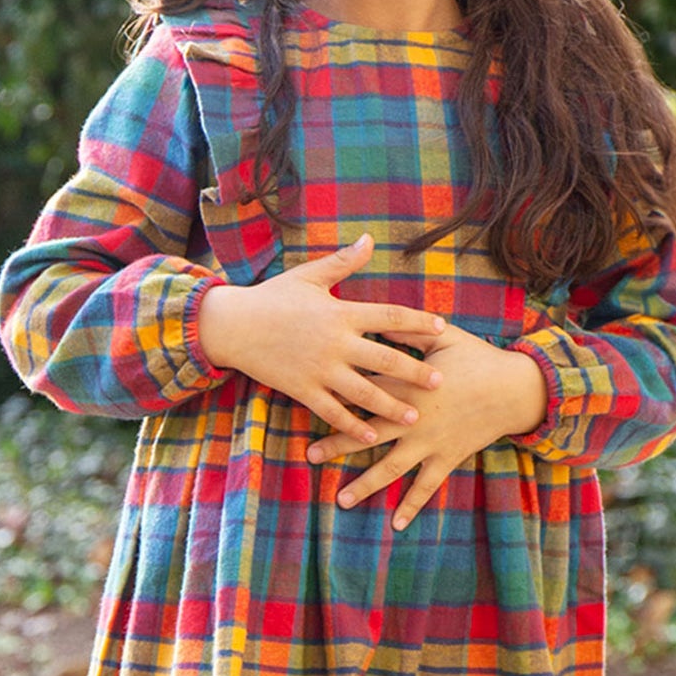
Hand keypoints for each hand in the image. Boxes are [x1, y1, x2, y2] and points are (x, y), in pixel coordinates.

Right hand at [196, 234, 445, 442]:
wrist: (233, 325)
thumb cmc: (273, 298)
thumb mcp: (308, 276)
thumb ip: (343, 262)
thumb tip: (369, 239)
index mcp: (340, 312)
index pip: (388, 315)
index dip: (417, 322)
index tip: (442, 329)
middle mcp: (335, 342)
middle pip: (384, 358)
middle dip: (414, 372)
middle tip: (440, 383)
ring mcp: (319, 369)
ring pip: (362, 391)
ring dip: (390, 405)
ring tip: (412, 417)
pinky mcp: (302, 389)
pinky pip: (332, 411)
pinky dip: (352, 424)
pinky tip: (370, 436)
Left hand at [306, 321, 549, 528]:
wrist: (515, 389)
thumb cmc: (478, 358)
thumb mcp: (443, 337)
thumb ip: (408, 330)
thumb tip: (377, 319)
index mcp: (409, 386)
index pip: (365, 391)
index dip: (338, 396)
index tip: (311, 400)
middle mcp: (415, 419)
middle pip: (368, 434)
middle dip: (337, 445)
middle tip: (311, 456)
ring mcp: (430, 443)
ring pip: (391, 468)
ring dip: (365, 484)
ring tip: (341, 500)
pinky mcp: (447, 458)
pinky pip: (426, 486)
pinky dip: (412, 506)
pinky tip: (394, 524)